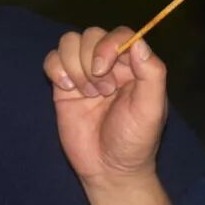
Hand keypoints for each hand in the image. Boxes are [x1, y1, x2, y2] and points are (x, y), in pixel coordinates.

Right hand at [44, 27, 167, 187]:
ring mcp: (84, 73)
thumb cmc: (135, 140)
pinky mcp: (63, 86)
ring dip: (74, 65)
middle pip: (92, 34)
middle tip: (102, 91)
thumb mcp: (151, 109)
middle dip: (91, 58)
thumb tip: (138, 43)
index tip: (104, 68)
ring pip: (69, 42)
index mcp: (133, 65)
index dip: (109, 44)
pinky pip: (52, 59)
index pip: (120, 34)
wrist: (109, 170)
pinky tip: (66, 88)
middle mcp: (108, 64)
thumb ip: (151, 74)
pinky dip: (56, 68)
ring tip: (88, 93)